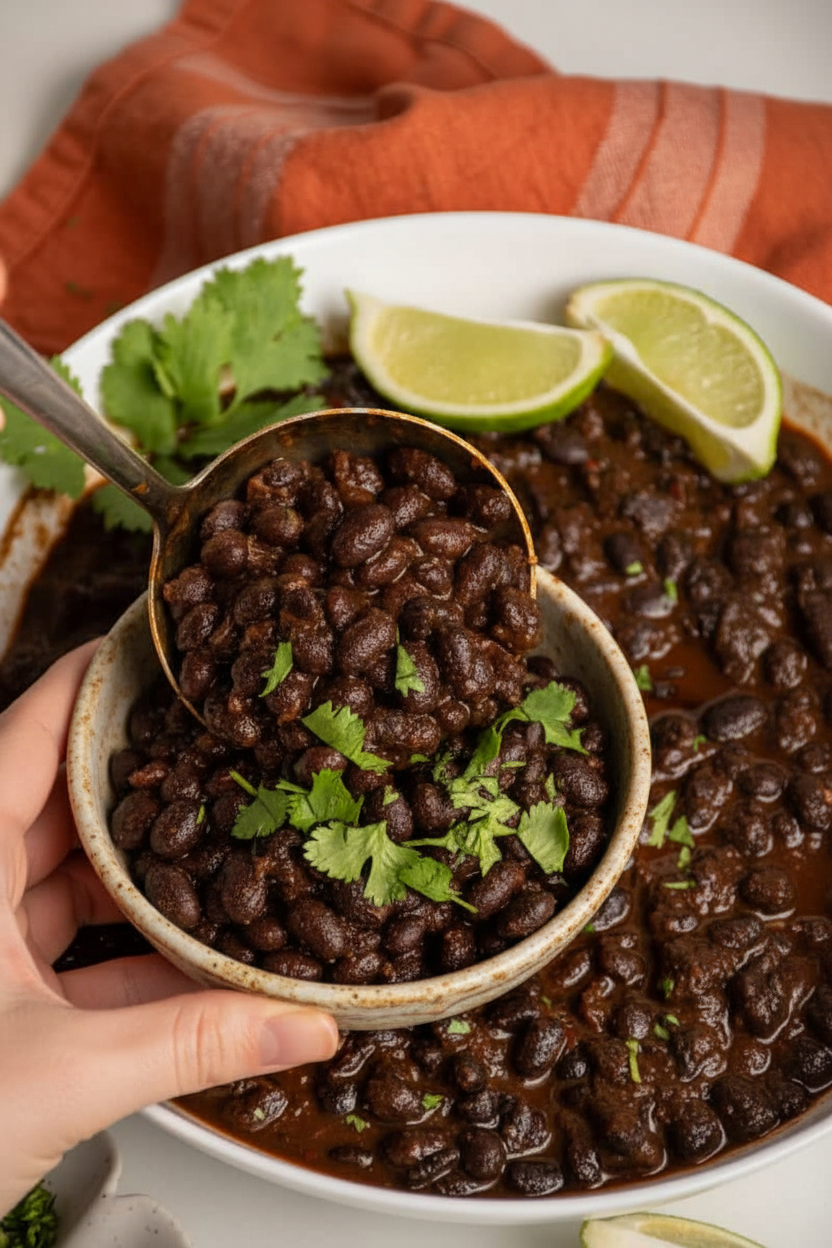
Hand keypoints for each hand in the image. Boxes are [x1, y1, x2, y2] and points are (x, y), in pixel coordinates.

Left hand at [0, 643, 337, 1214]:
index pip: (27, 734)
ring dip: (147, 880)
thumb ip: (192, 1043)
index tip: (152, 648)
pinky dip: (136, 956)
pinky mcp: (1, 999)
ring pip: (75, 884)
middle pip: (63, 804)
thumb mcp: (63, 1071)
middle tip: (217, 750)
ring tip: (224, 848)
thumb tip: (305, 1024)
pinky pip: (77, 953)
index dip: (88, 683)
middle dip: (145, 784)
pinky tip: (197, 964)